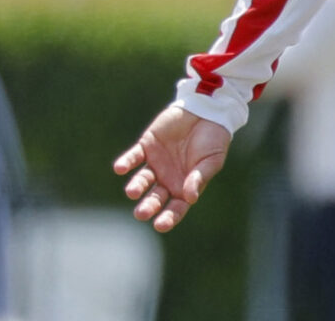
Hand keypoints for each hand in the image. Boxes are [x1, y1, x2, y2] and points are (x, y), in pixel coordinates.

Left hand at [112, 105, 231, 231]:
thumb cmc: (214, 139)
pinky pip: (133, 157)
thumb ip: (199, 177)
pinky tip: (120, 168)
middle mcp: (168, 178)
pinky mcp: (146, 146)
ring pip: (142, 180)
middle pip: (154, 197)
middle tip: (142, 213)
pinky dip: (126, 162)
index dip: (168, 217)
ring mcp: (155, 163)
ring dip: (136, 186)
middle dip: (148, 206)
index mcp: (185, 186)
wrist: (207, 110)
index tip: (160, 225)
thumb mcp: (212, 160)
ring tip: (132, 191)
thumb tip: (190, 198)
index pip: (175, 207)